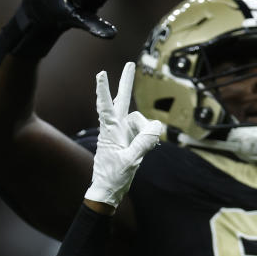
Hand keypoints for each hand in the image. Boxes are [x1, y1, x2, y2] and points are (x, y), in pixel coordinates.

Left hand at [85, 62, 162, 207]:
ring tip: (147, 149)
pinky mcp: (128, 140)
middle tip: (130, 64)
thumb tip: (156, 127)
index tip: (100, 73)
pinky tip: (149, 150)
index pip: (106, 106)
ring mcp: (123, 134)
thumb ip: (142, 144)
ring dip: (147, 133)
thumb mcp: (130, 162)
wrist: (108, 191)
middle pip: (121, 101)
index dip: (103, 90)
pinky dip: (148, 139)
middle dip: (126, 82)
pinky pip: (144, 133)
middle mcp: (116, 128)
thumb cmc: (114, 177)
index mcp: (110, 131)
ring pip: (140, 122)